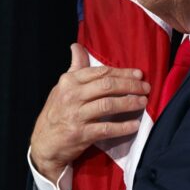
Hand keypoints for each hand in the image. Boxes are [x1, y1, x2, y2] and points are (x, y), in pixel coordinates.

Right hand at [30, 43, 149, 182]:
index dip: (122, 73)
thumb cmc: (57, 112)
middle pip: (107, 86)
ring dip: (129, 103)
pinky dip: (122, 127)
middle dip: (130, 86)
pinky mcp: (80, 134)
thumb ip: (75, 67)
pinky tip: (135, 125)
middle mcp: (72, 96)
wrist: (44, 143)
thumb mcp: (62, 87)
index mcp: (69, 81)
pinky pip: (106, 129)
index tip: (139, 74)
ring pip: (108, 105)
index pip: (101, 73)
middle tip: (146, 87)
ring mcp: (76, 115)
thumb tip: (76, 46)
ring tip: (143, 102)